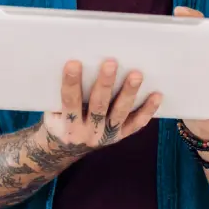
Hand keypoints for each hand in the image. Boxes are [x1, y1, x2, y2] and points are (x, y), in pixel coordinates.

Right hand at [36, 59, 162, 153]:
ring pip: (119, 113)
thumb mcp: (52, 111)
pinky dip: (148, 110)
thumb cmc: (59, 119)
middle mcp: (87, 132)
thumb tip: (66, 60)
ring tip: (136, 75)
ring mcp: (106, 135)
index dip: (71, 83)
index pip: (69, 101)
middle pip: (98, 106)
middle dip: (105, 84)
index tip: (74, 62)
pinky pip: (137, 123)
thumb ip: (59, 93)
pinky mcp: (121, 136)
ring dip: (128, 93)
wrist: (66, 148)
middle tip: (111, 63)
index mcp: (67, 125)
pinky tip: (157, 95)